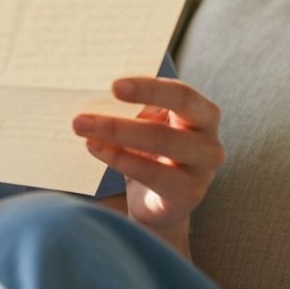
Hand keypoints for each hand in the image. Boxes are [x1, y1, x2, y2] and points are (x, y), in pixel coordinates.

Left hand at [72, 77, 224, 245]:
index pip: (179, 94)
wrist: (157, 202)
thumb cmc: (148, 150)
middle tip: (81, 117)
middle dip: (121, 118)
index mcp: (202, 113)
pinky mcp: (188, 195)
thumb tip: (92, 91)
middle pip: (164, 129)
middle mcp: (209, 140)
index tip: (114, 86)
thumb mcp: (144, 123)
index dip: (148, 88)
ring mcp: (202, 171)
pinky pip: (153, 175)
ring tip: (80, 129)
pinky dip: (121, 160)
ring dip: (114, 134)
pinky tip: (95, 149)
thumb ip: (130, 107)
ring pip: (159, 144)